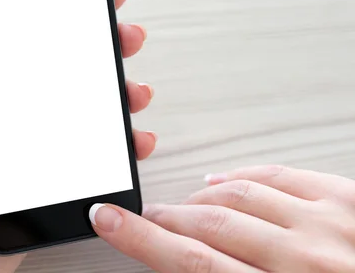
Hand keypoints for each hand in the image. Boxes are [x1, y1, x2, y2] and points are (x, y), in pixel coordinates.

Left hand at [0, 0, 155, 272]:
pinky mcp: (56, 166)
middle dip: (102, 38)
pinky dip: (121, 137)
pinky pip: (97, 145)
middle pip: (66, 58)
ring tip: (136, 88)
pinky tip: (134, 134)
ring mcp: (37, 135)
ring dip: (121, 85)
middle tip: (125, 31)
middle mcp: (13, 104)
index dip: (59, 1)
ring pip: (89, 98)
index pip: (24, 28)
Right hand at [90, 165, 354, 271]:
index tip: (109, 219)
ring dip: (201, 200)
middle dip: (165, 219)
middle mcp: (306, 262)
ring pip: (240, 196)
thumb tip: (193, 269)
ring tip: (180, 206)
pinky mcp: (353, 202)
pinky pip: (283, 176)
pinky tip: (228, 180)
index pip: (189, 263)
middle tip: (142, 216)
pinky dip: (247, 177)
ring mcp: (333, 226)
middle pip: (208, 226)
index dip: (140, 239)